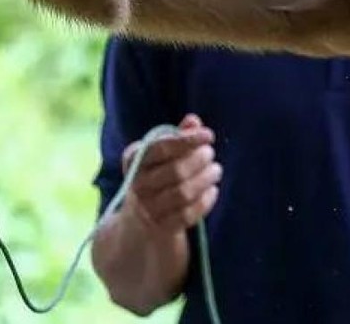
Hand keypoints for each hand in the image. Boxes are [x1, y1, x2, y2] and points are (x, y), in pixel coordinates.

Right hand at [121, 114, 222, 233]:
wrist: (139, 220)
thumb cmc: (156, 175)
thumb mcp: (160, 154)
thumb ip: (177, 136)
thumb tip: (193, 121)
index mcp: (134, 160)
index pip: (161, 147)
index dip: (188, 140)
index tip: (209, 135)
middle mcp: (137, 184)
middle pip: (176, 170)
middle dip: (200, 159)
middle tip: (210, 154)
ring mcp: (148, 208)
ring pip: (184, 193)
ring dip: (206, 178)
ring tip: (215, 170)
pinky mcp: (161, 227)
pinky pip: (188, 213)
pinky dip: (206, 200)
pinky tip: (212, 190)